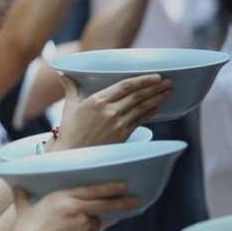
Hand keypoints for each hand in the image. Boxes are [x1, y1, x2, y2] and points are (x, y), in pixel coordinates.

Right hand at [10, 183, 138, 230]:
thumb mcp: (25, 208)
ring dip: (88, 225)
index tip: (123, 185)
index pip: (93, 190)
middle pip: (105, 204)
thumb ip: (23, 195)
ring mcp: (82, 226)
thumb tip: (16, 186)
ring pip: (94, 223)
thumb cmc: (24, 230)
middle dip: (123, 202)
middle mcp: (75, 209)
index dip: (110, 187)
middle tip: (136, 200)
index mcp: (62, 197)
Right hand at [53, 74, 171, 151]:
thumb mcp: (69, 107)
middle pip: (137, 95)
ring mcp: (117, 124)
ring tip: (167, 92)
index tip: (155, 76)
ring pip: (141, 107)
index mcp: (97, 101)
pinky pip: (139, 121)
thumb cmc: (70, 131)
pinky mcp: (122, 135)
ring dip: (156, 99)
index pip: (125, 86)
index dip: (142, 80)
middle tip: (168, 81)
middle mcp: (109, 111)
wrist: (73, 155)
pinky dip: (149, 114)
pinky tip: (156, 109)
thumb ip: (70, 88)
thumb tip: (63, 74)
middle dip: (155, 87)